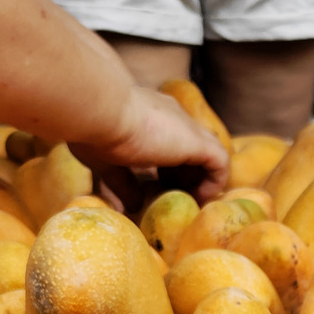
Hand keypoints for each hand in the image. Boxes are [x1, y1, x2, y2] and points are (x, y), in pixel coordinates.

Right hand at [73, 85, 229, 200]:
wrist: (100, 108)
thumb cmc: (93, 130)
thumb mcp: (106, 161)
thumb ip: (123, 183)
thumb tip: (133, 205)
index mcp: (148, 115)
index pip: (169, 139)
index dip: (168, 166)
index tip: (158, 188)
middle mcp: (171, 116)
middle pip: (193, 146)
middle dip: (188, 174)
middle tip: (176, 197)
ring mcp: (186, 127)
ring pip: (210, 152)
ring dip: (203, 179)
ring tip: (191, 202)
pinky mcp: (196, 141)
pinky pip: (220, 163)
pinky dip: (214, 183)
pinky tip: (199, 198)